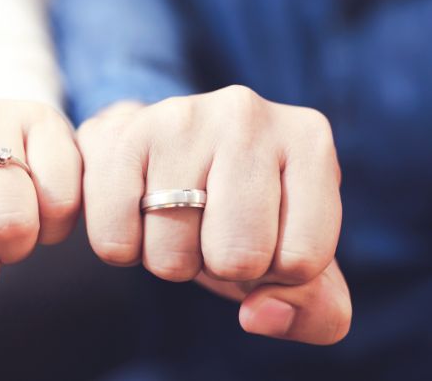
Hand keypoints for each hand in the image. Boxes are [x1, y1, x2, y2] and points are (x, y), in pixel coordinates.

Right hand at [77, 86, 350, 344]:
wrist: (165, 150)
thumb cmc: (243, 211)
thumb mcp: (296, 258)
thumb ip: (316, 310)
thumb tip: (259, 316)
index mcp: (307, 140)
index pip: (302, 260)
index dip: (276, 272)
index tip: (266, 236)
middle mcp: (247, 115)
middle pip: (237, 258)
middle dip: (220, 267)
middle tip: (213, 230)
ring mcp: (179, 120)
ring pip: (171, 256)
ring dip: (170, 259)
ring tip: (176, 216)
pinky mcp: (120, 137)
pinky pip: (115, 244)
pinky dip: (125, 250)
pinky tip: (138, 212)